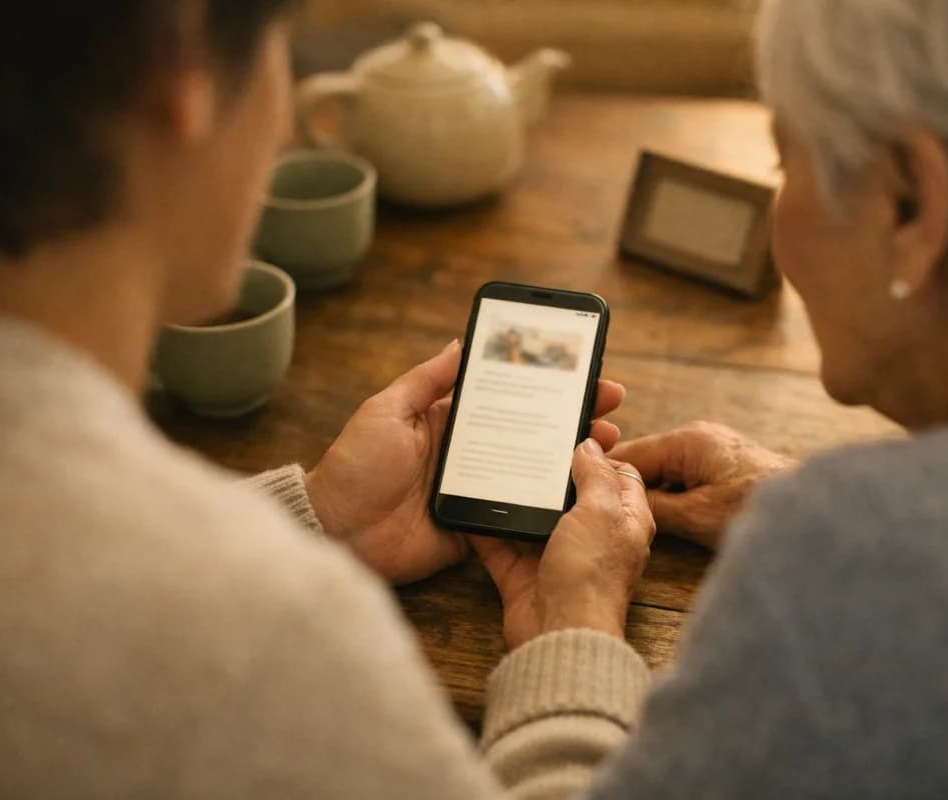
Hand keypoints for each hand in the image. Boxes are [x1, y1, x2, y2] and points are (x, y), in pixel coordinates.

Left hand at [305, 340, 627, 584]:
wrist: (337, 532)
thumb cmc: (356, 466)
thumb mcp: (387, 410)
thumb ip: (426, 381)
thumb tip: (462, 343)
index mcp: (451, 422)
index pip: (508, 397)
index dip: (545, 386)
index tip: (582, 372)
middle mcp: (471, 454)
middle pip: (531, 432)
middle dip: (573, 418)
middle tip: (610, 408)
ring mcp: (478, 491)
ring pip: (534, 471)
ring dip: (571, 459)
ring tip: (606, 445)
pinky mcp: (479, 528)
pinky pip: (520, 513)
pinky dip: (550, 504)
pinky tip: (581, 493)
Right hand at [471, 441, 655, 648]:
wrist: (559, 634)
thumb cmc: (592, 576)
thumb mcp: (601, 512)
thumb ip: (596, 475)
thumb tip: (589, 445)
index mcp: (623, 520)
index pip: (617, 474)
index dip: (598, 453)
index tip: (570, 432)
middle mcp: (592, 536)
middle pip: (569, 493)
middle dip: (548, 470)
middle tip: (525, 440)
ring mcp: (556, 555)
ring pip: (532, 516)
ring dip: (514, 496)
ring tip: (493, 461)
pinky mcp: (523, 573)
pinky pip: (500, 543)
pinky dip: (485, 527)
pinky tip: (468, 502)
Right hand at [607, 421, 795, 549]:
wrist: (813, 513)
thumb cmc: (758, 508)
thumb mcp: (695, 515)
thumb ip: (653, 506)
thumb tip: (619, 502)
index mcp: (687, 440)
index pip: (630, 453)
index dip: (604, 475)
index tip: (580, 492)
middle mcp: (698, 439)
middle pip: (646, 463)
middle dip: (628, 488)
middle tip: (602, 514)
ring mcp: (712, 452)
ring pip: (666, 474)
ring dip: (653, 497)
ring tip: (632, 522)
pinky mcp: (725, 468)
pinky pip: (685, 480)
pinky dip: (674, 498)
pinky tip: (668, 521)